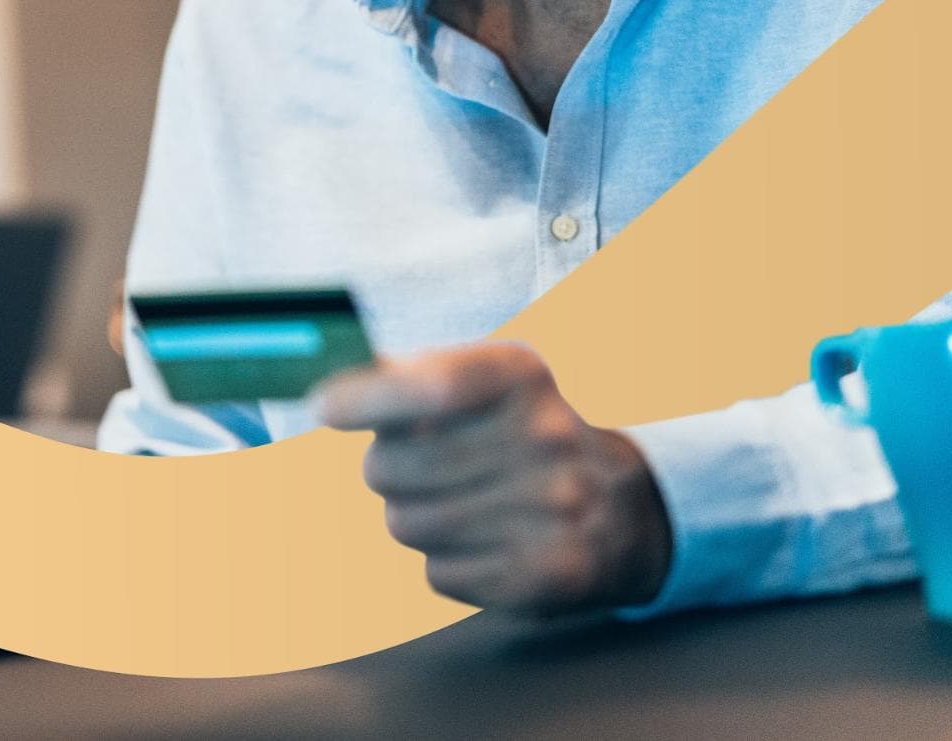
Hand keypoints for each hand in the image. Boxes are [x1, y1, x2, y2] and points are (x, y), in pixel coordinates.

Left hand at [317, 341, 672, 615]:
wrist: (626, 511)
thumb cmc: (524, 436)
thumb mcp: (489, 384)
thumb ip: (412, 379)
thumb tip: (330, 397)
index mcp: (521, 375)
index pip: (429, 386)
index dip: (364, 399)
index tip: (325, 409)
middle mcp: (544, 437)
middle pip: (392, 466)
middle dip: (384, 470)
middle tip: (406, 468)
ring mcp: (552, 509)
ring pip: (406, 524)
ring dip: (410, 517)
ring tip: (452, 505)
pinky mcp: (548, 575)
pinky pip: (438, 574)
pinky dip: (445, 563)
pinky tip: (483, 542)